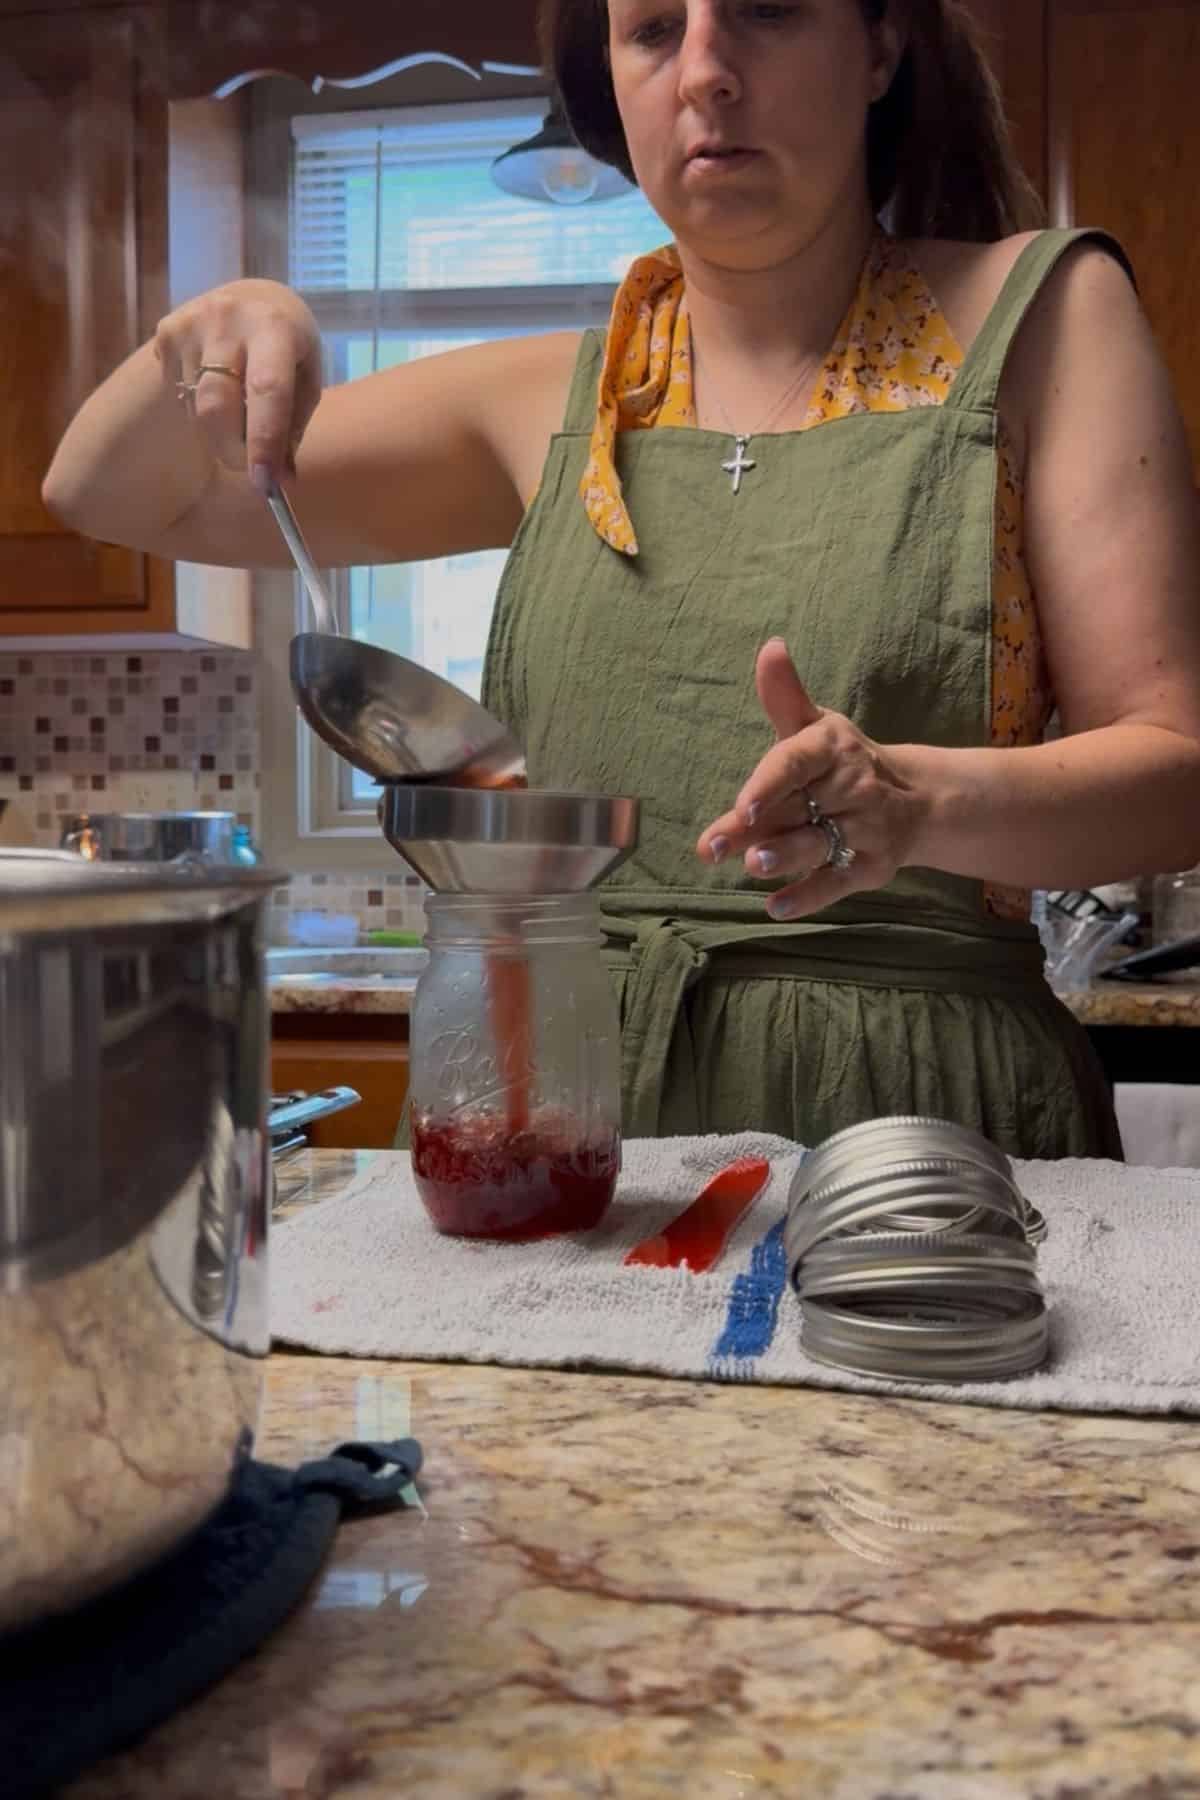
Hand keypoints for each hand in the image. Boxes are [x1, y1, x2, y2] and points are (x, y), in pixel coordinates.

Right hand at [152, 279, 323, 489]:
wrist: (252, 300)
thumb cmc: (290, 352)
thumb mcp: (305, 383)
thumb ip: (292, 431)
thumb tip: (280, 482)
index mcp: (275, 326)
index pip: (267, 391)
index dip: (264, 441)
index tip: (265, 484)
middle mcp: (228, 318)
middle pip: (217, 404)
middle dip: (233, 450)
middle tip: (249, 468)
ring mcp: (191, 323)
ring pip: (196, 407)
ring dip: (218, 431)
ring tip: (239, 413)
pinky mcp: (166, 332)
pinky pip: (179, 394)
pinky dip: (200, 409)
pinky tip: (218, 386)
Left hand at [696, 638, 924, 918]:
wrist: (917, 799)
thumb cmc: (843, 761)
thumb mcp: (815, 725)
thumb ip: (784, 696)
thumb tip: (770, 647)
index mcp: (828, 749)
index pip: (795, 762)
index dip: (768, 783)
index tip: (741, 805)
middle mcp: (849, 787)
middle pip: (795, 810)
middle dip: (754, 829)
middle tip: (715, 845)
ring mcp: (863, 829)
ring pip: (818, 845)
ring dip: (786, 857)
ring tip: (754, 865)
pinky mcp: (869, 866)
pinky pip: (836, 884)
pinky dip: (808, 896)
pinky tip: (776, 907)